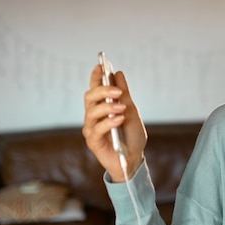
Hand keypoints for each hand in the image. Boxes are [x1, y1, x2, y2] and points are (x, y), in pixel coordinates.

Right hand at [83, 64, 146, 181]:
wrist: (134, 158)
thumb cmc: (132, 136)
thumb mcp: (132, 112)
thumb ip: (124, 94)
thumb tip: (118, 74)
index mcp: (103, 106)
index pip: (95, 87)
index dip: (96, 76)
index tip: (101, 65)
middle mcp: (94, 116)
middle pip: (90, 96)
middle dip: (103, 90)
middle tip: (118, 91)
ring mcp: (92, 128)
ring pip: (91, 111)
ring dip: (107, 106)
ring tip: (122, 108)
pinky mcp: (93, 141)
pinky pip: (96, 128)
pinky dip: (109, 121)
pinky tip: (119, 119)